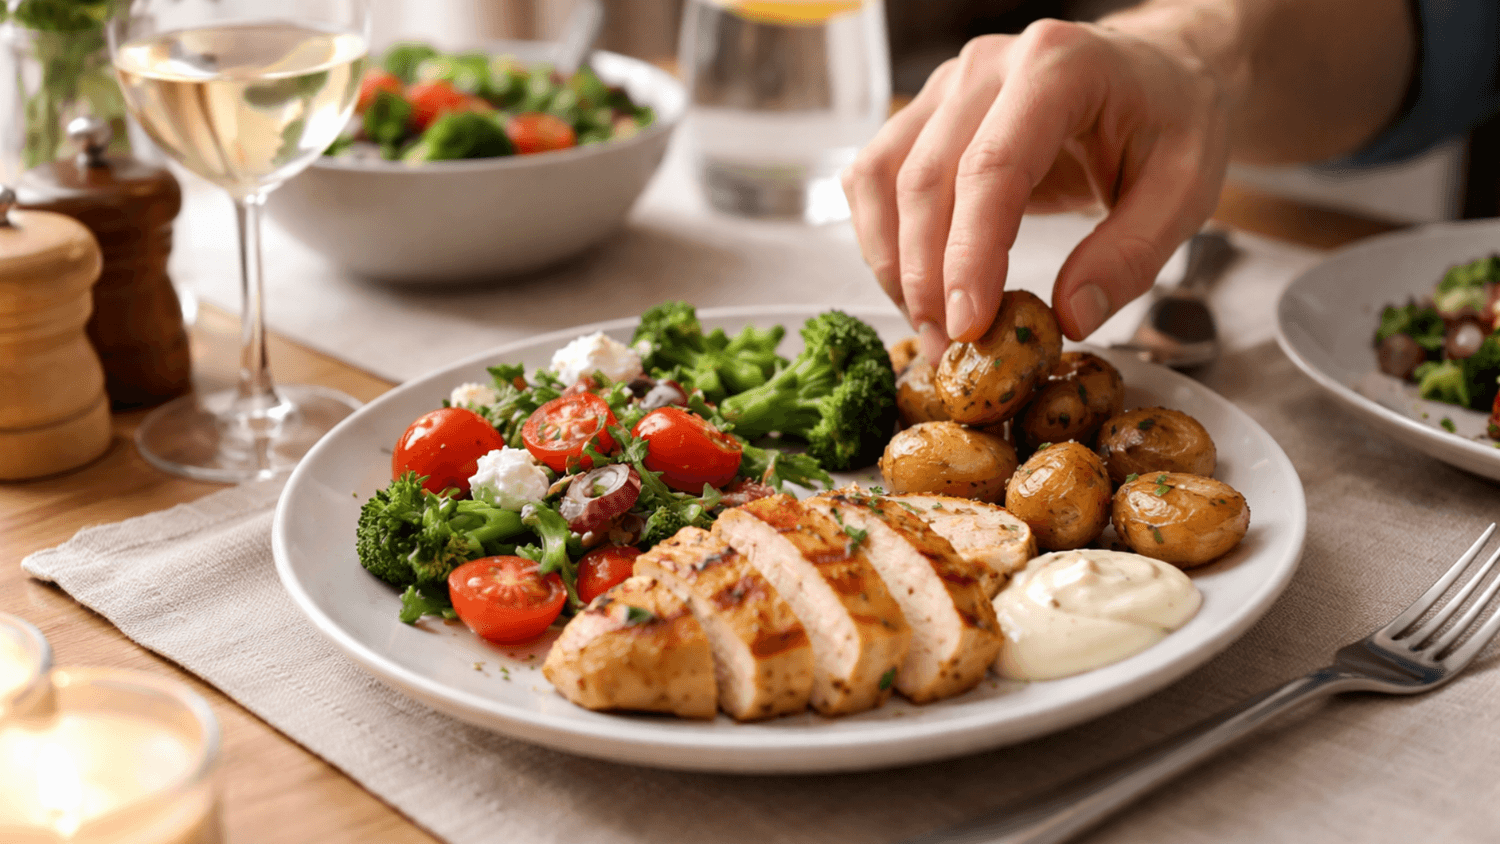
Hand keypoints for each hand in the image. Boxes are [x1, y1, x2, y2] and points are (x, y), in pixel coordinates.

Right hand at [842, 19, 1233, 362]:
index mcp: (1058, 67)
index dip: (969, 254)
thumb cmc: (1176, 122)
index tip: (968, 326)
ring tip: (930, 327)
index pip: (992, 167)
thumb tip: (1068, 317)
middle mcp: (988, 66)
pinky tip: (916, 285)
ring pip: (882, 177)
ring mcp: (947, 85)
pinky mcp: (926, 113)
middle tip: (949, 351)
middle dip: (926, 277)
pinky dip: (882, 238)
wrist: (1159, 72)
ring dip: (894, 263)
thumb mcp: (1187, 190)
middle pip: (925, 178)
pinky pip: (874, 176)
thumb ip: (1133, 254)